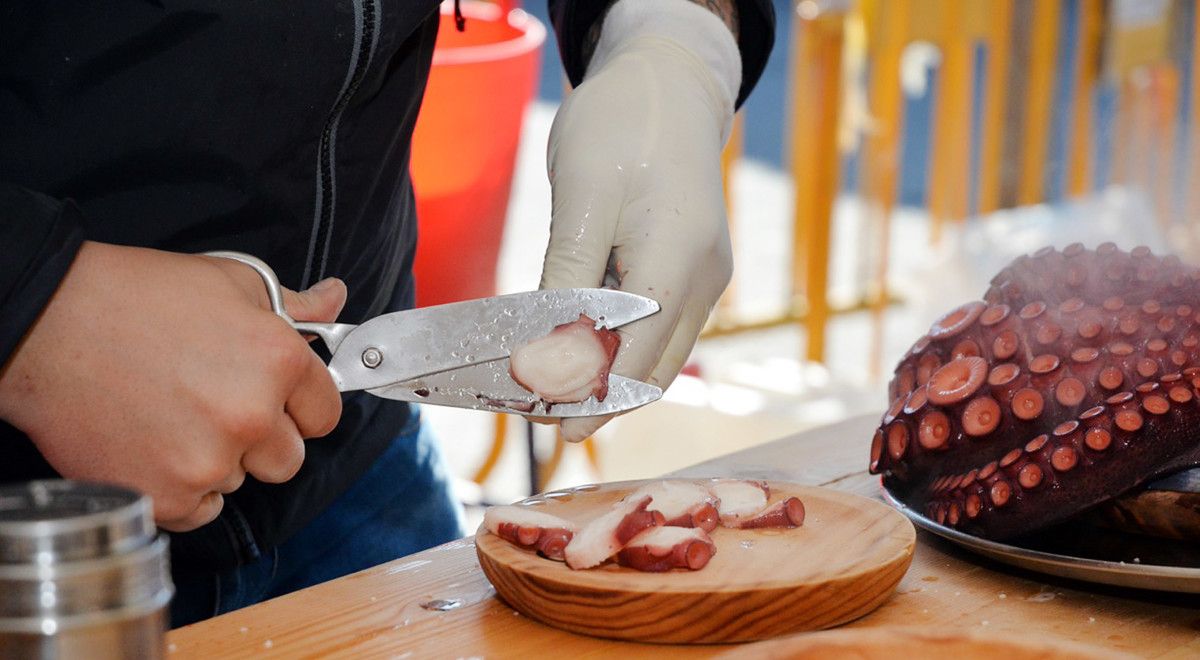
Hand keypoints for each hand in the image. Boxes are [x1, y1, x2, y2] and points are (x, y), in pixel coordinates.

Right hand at [0, 242, 345, 530]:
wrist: (46, 325)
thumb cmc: (136, 297)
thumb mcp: (229, 283)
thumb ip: (294, 305)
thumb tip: (334, 300)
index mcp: (279, 361)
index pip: (326, 414)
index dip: (300, 406)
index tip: (275, 398)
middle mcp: (253, 416)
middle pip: (289, 458)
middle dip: (262, 439)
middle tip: (214, 404)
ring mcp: (209, 461)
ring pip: (241, 482)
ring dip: (218, 461)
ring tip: (173, 415)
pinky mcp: (166, 497)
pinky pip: (200, 510)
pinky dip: (182, 489)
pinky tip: (154, 444)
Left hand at [540, 0, 740, 440]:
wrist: (669, 83)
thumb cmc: (620, 128)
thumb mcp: (581, 200)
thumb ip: (568, 283)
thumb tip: (545, 357)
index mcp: (678, 263)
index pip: (634, 361)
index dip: (588, 400)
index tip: (541, 419)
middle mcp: (704, 281)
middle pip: (652, 371)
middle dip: (597, 401)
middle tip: (538, 415)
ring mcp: (707, 278)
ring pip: (659, 356)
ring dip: (609, 379)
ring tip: (551, 388)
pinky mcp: (696, 271)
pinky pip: (661, 328)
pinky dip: (622, 348)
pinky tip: (580, 347)